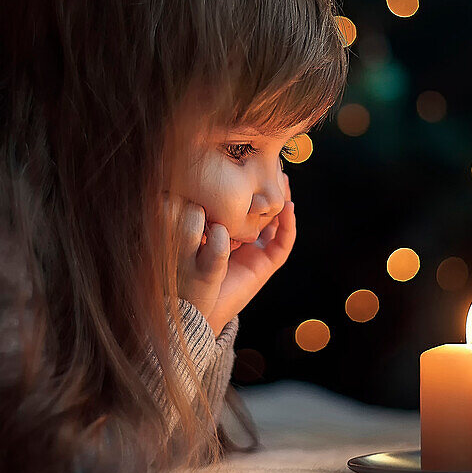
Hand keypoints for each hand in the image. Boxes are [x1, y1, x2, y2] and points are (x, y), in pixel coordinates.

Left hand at [163, 175, 294, 336]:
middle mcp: (243, 240)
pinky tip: (288, 205)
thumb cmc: (184, 270)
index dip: (247, 186)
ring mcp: (257, 252)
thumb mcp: (187, 236)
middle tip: (271, 165)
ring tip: (283, 180)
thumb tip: (186, 186)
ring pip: (276, 222)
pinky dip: (288, 224)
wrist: (192, 309)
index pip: (241, 204)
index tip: (246, 164)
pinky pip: (283, 243)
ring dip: (282, 201)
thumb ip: (191, 215)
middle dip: (267, 188)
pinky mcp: (265, 265)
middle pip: (262, 210)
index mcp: (226, 231)